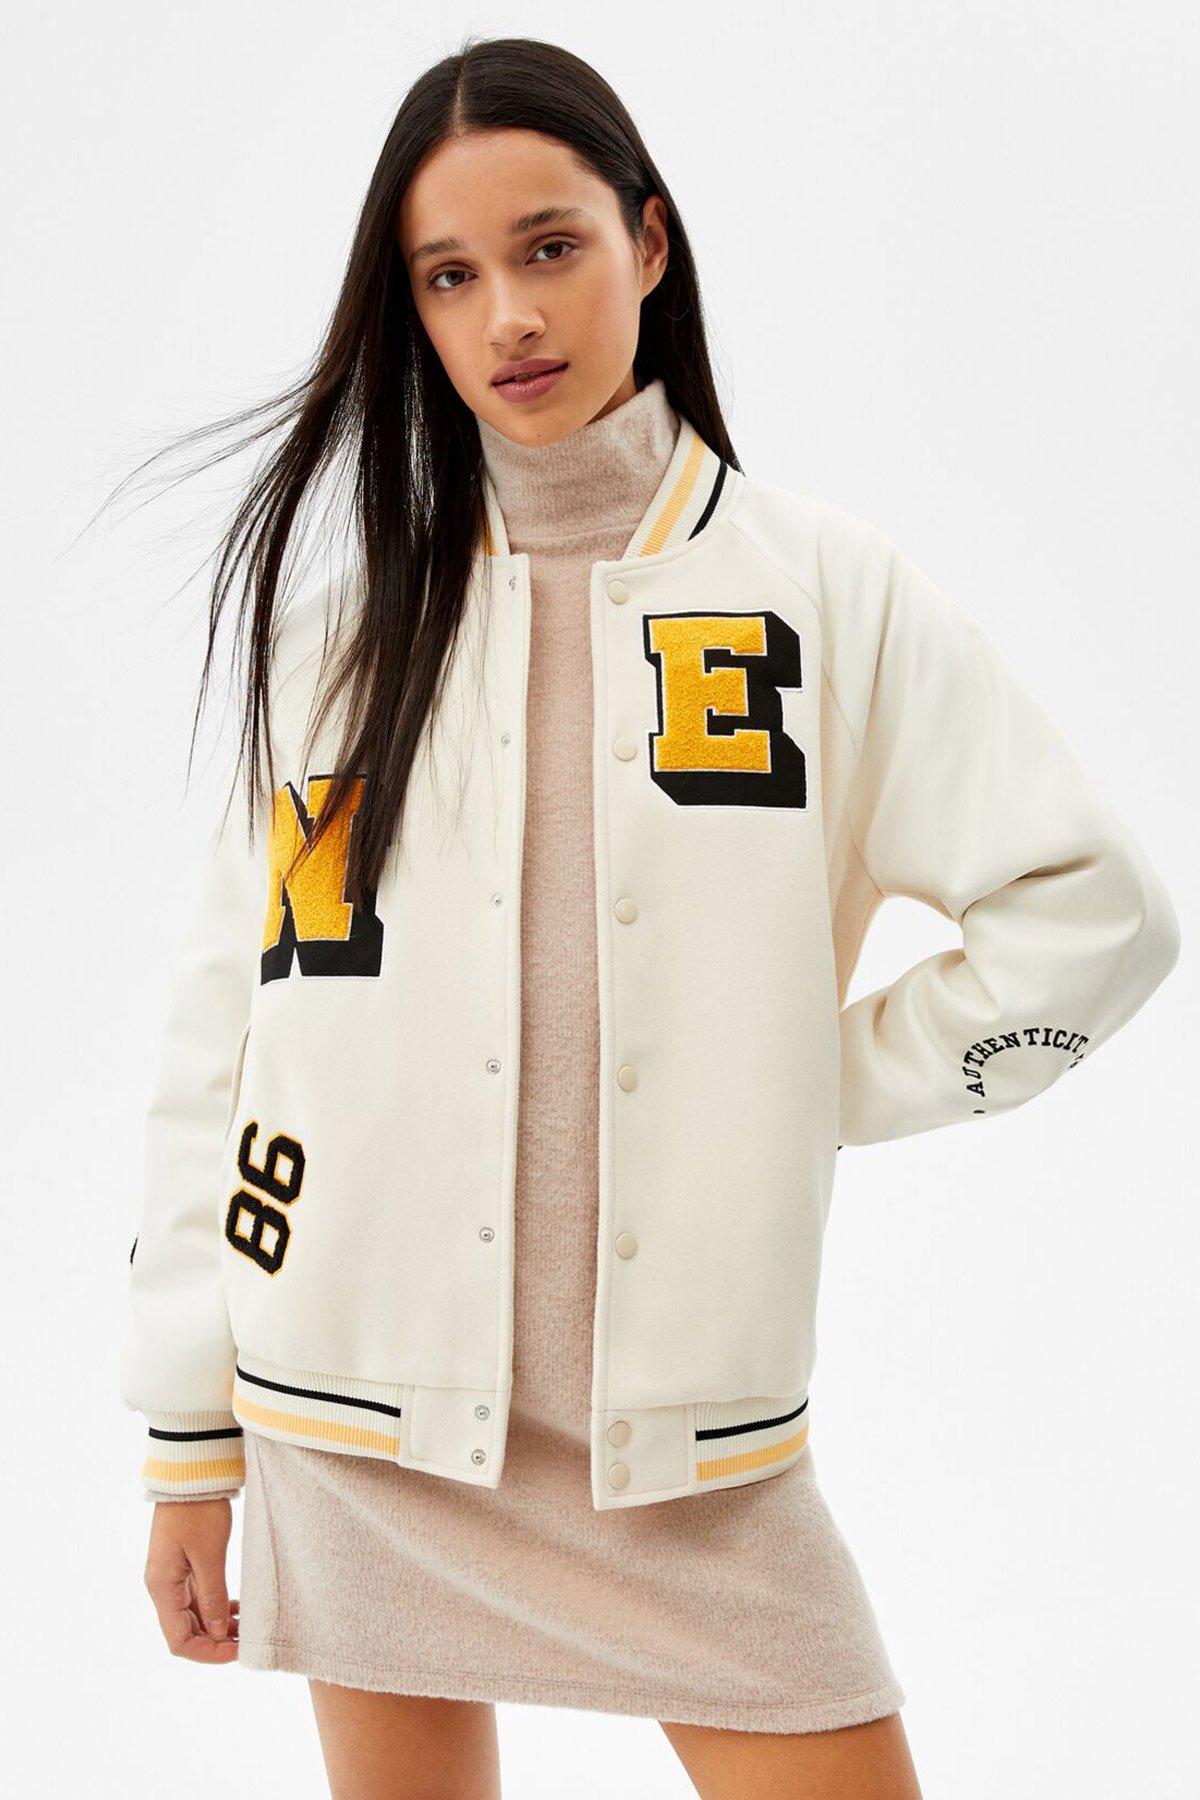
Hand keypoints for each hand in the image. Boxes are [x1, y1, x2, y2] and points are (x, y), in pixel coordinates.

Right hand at [144, 1498, 238, 1662]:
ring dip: (217, 1626)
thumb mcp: (209, 1555)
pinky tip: (237, 1608)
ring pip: (193, 1616)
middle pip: (185, 1631)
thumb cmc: (198, 1510)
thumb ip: (212, 1597)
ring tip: (247, 1626)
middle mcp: (162, 1586)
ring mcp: (172, 1576)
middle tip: (248, 1641)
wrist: (191, 1473)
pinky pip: (197, 1598)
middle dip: (215, 1641)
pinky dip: (215, 1608)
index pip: (179, 1640)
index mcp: (162, 1587)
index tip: (237, 1652)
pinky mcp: (182, 1565)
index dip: (207, 1653)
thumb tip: (216, 1633)